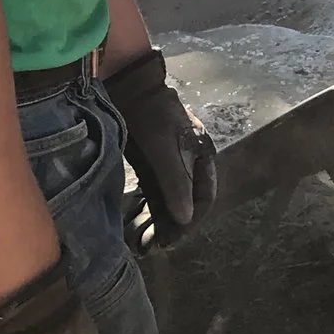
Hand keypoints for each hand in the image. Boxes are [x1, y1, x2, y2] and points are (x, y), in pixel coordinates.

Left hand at [101, 47, 217, 249]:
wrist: (128, 88)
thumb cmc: (151, 117)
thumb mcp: (164, 150)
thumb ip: (176, 183)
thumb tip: (185, 220)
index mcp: (202, 156)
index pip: (204, 198)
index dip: (191, 221)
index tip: (171, 240)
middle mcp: (189, 161)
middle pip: (186, 202)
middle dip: (172, 226)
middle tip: (152, 245)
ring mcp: (170, 161)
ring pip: (169, 199)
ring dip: (158, 220)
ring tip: (142, 241)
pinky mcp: (152, 160)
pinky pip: (155, 192)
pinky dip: (148, 208)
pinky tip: (137, 220)